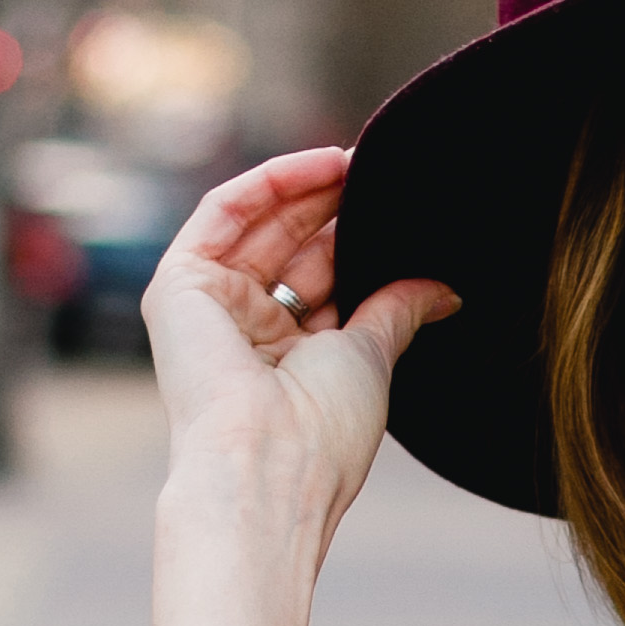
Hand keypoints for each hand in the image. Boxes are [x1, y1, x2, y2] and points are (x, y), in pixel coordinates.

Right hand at [143, 146, 457, 560]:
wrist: (270, 464)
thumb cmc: (323, 432)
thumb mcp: (372, 358)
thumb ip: (397, 310)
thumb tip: (446, 290)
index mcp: (287, 361)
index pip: (322, 282)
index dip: (356, 242)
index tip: (401, 208)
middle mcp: (243, 334)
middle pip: (290, 249)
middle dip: (333, 207)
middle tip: (382, 172)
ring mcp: (208, 309)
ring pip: (257, 226)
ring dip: (306, 188)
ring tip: (359, 160)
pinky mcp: (178, 287)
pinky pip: (223, 214)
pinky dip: (268, 184)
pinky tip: (320, 165)